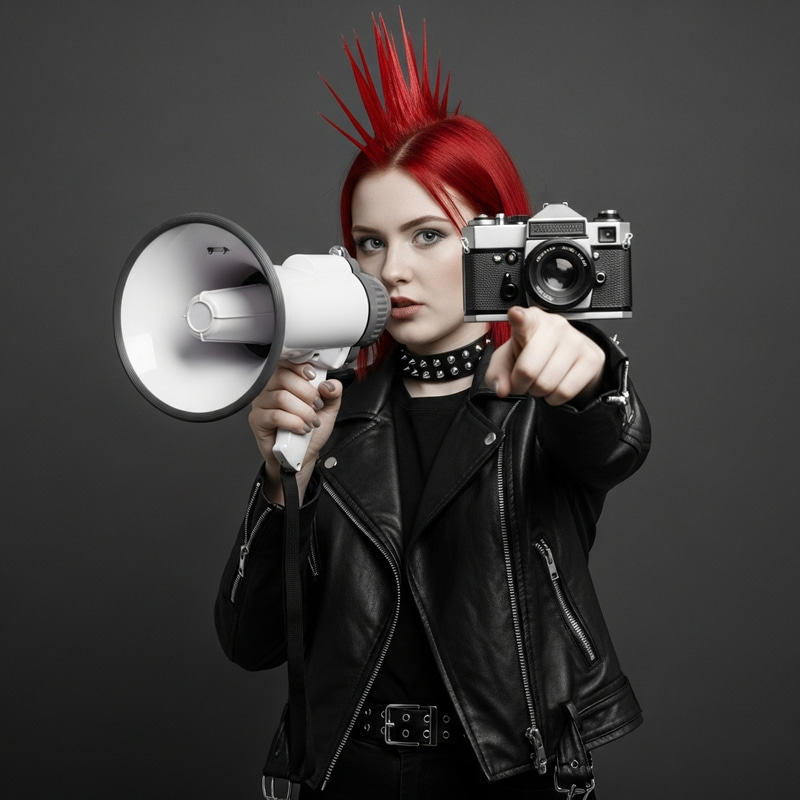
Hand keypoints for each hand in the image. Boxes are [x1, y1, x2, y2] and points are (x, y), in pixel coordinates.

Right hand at [248, 361, 342, 502]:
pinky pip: (275, 415)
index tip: (313, 376)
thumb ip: (333, 393)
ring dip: (303, 411)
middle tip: (316, 406)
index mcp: (285, 382)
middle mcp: (270, 389)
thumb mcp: (328, 409)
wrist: (302, 455)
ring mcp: (261, 404)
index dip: (300, 366)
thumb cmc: (310, 431)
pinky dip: (293, 422)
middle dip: (307, 393)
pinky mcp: (257, 420)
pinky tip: (300, 428)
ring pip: (281, 397)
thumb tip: (329, 384)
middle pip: (284, 378)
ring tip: (310, 422)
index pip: (286, 362)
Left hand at [485, 307, 604, 405]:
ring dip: (538, 391)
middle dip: (521, 384)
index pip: (524, 319)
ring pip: (546, 383)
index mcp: (531, 320)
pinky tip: (555, 385)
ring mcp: (576, 340)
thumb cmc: (532, 355)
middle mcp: (555, 326)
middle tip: (523, 380)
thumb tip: (502, 388)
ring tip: (540, 380)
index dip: (518, 319)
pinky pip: (565, 391)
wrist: (565, 358)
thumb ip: (496, 374)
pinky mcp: (592, 358)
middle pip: (528, 369)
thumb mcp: (508, 360)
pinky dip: (554, 397)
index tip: (515, 315)